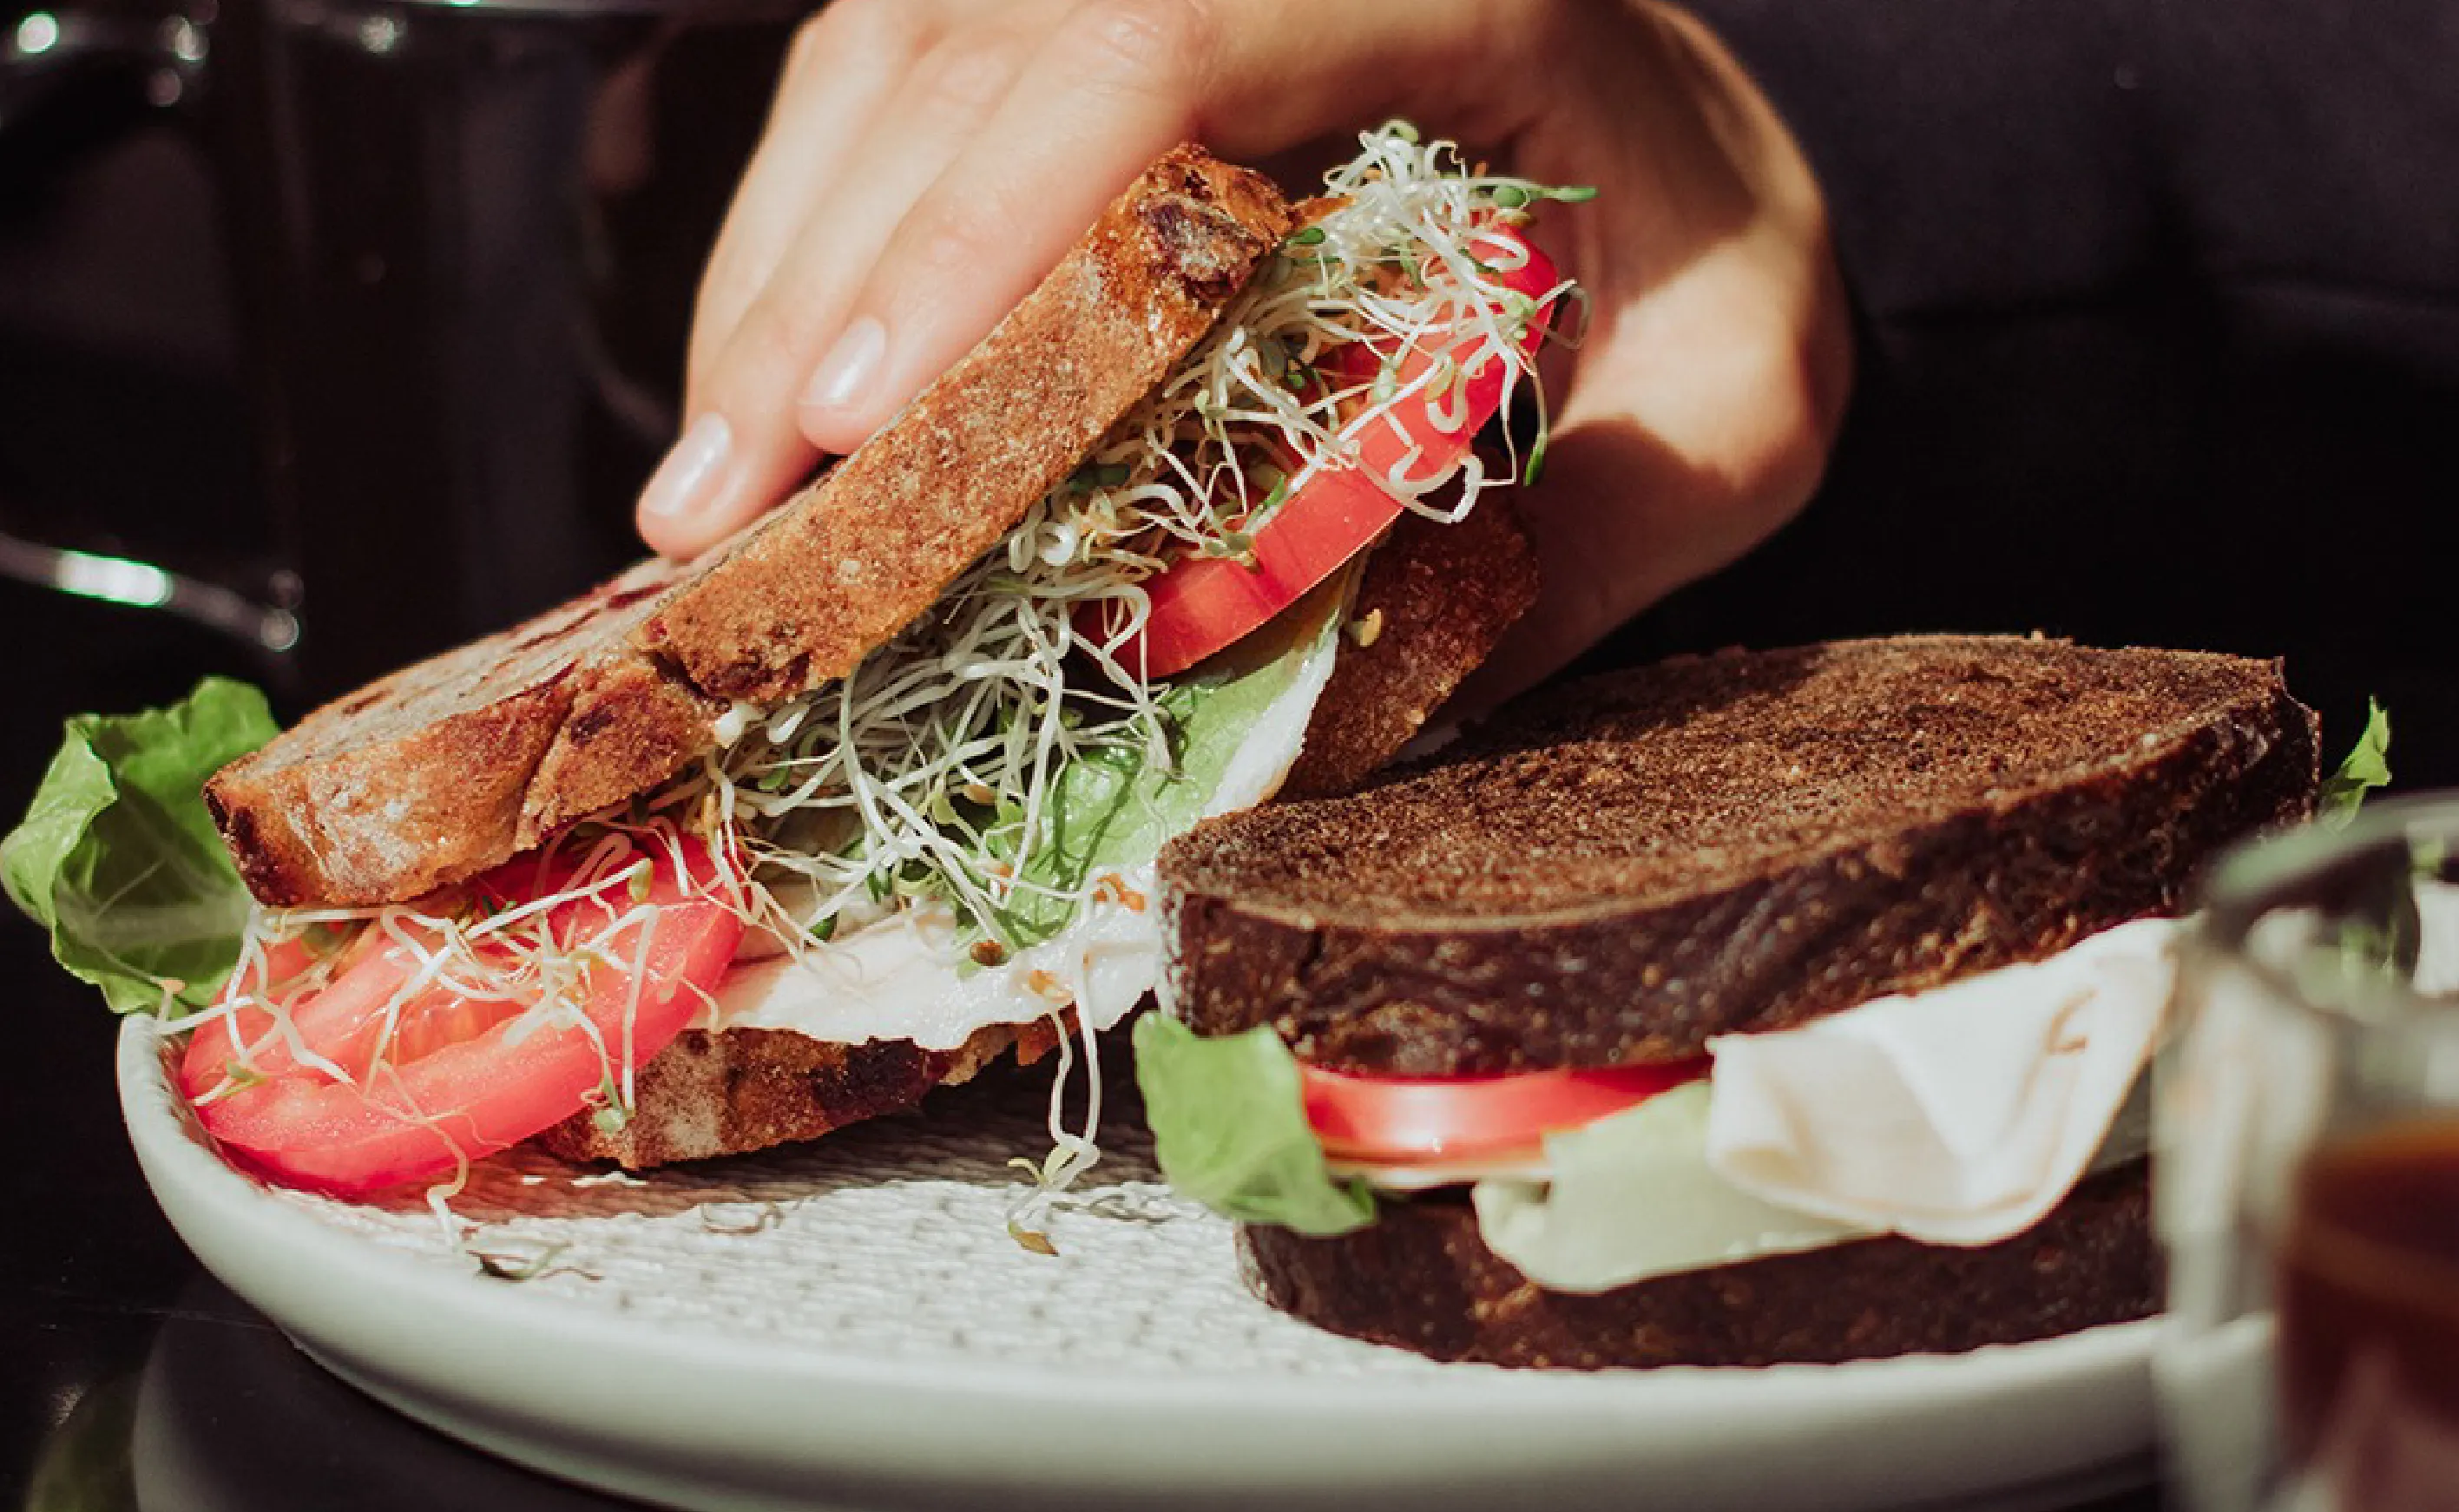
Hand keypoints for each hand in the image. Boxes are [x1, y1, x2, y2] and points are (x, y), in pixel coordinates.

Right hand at [638, 0, 1850, 696]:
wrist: (1685, 145)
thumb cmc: (1715, 261)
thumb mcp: (1744, 403)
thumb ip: (1594, 535)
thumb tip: (1333, 726)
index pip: (1165, 36)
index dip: (989, 219)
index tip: (865, 418)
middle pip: (975, 53)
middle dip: (828, 290)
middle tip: (724, 518)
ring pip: (892, 63)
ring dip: (777, 278)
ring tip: (705, 496)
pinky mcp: (1080, 22)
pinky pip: (895, 93)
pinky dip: (811, 249)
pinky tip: (766, 402)